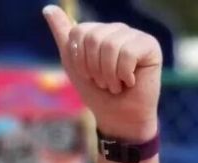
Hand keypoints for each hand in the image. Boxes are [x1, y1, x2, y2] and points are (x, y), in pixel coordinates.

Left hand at [43, 4, 161, 140]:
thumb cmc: (97, 93)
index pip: (78, 32)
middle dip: (93, 68)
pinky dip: (123, 74)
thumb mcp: (74, 65)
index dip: (79, 60)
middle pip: (93, 37)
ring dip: (108, 75)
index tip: (88, 75)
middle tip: (103, 81)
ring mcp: (134, 36)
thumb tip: (48, 8)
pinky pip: (127, 53)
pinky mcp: (150, 45)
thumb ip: (64, 36)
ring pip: (110, 46)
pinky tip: (130, 81)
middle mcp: (117, 30)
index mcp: (99, 32)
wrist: (118, 117)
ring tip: (116, 84)